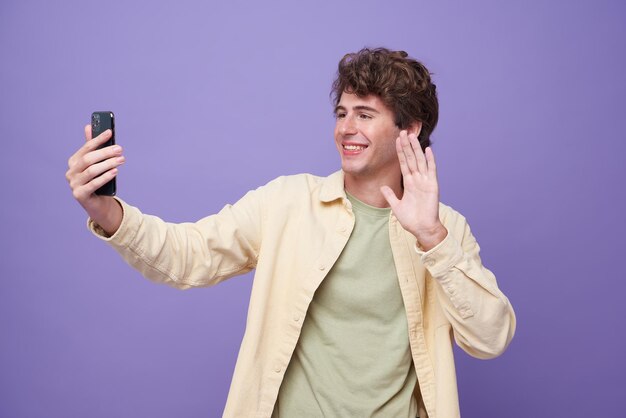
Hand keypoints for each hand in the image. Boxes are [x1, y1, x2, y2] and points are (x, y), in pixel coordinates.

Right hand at [65, 125, 123, 234]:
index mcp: (74, 162)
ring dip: (108, 164)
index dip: (98, 139)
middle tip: (120, 149)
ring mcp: (73, 184)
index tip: (110, 132)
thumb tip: (88, 126)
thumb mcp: (97, 164)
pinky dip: (105, 177)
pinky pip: (93, 184)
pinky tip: (115, 171)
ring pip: (91, 170)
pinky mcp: (79, 195)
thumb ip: (93, 148)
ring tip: (121, 160)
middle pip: (88, 159)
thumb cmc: (98, 181)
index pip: (86, 148)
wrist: (98, 204)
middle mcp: (71, 172)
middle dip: (105, 152)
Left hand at [380, 130, 446, 250]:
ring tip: (411, 136)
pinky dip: (430, 160)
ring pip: (420, 161)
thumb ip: (390, 195)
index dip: (400, 152)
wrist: (422, 229)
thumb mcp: (396, 206)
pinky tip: (427, 150)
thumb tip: (382, 186)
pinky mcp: (432, 186)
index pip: (404, 163)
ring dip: (416, 148)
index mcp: (409, 183)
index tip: (396, 140)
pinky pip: (431, 170)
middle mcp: (417, 179)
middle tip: (402, 132)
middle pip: (411, 158)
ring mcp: (425, 181)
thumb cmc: (411, 219)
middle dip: (406, 146)